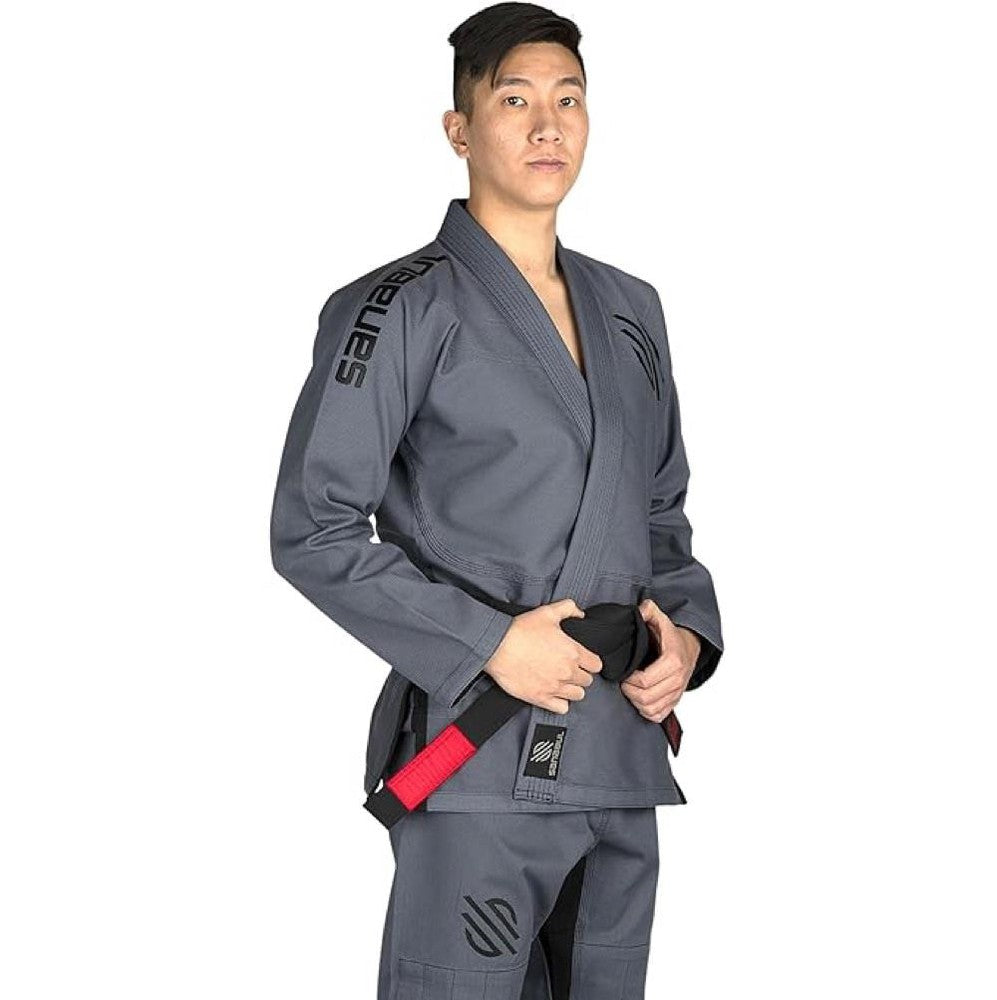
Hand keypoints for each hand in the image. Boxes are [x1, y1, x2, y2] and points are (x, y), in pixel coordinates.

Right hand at [483, 599, 603, 713]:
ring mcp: (555, 687)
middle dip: (580, 675)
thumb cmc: (521, 630)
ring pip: (578, 695)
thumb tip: (579, 613)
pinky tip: (554, 694)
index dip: (590, 662)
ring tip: (563, 682)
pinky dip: (560, 703)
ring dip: (572, 689)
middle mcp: (567, 672)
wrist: (498, 646)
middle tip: (570, 669)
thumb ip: (568, 608)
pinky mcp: (541, 698)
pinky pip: (562, 708)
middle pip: (587, 681)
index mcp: (573, 652)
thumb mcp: (547, 612)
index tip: (583, 660)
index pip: (596, 665)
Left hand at [620, 599, 700, 722]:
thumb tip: (640, 609)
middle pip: (646, 698)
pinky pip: (658, 715)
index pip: (645, 681)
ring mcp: (676, 693)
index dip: (628, 680)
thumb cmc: (672, 637)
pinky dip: (646, 711)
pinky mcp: (674, 702)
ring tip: (630, 690)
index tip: (623, 673)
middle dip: (629, 691)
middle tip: (622, 682)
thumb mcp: (662, 620)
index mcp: (673, 661)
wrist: (690, 649)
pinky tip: (640, 699)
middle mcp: (677, 680)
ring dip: (636, 702)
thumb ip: (650, 611)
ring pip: (651, 709)